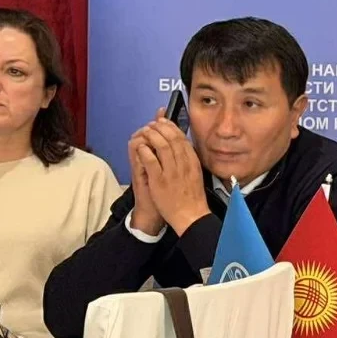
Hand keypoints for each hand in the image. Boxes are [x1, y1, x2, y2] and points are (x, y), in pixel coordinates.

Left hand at [132, 118, 207, 235]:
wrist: (190, 216)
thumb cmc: (192, 197)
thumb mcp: (196, 174)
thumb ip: (189, 160)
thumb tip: (182, 145)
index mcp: (193, 162)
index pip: (182, 138)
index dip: (171, 127)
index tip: (163, 121)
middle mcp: (184, 164)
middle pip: (172, 138)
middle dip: (160, 127)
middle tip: (152, 124)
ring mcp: (171, 172)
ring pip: (161, 146)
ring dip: (151, 135)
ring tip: (144, 132)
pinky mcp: (159, 181)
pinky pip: (150, 161)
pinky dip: (144, 151)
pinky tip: (141, 147)